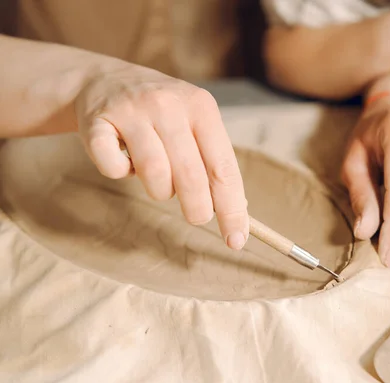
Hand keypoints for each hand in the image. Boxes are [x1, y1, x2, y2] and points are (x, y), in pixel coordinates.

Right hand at [74, 62, 248, 249]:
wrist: (103, 78)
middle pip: (190, 175)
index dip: (231, 208)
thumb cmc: (160, 113)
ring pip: (154, 173)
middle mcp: (168, 104)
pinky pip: (112, 168)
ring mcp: (131, 111)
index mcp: (201, 106)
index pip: (223, 167)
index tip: (236, 238)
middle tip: (197, 217)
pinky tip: (124, 162)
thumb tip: (235, 210)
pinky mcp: (95, 122)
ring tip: (157, 178)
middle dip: (197, 208)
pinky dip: (120, 174)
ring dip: (159, 189)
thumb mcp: (194, 122)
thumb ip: (212, 159)